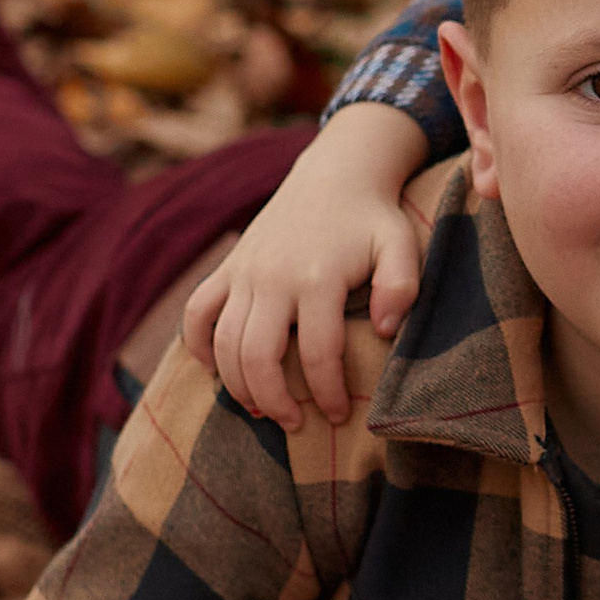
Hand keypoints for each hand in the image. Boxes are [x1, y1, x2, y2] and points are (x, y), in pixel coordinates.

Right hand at [181, 104, 429, 427]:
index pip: (317, 354)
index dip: (326, 393)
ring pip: (223, 343)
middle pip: (257, 357)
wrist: (336, 175)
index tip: (337, 416)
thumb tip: (385, 332)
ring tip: (262, 409)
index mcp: (319, 277)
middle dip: (274, 400)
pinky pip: (198, 312)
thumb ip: (402, 286)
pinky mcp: (228, 267)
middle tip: (294, 424)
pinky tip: (215, 371)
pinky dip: (197, 345)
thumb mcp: (401, 245)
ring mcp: (245, 272)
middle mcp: (274, 277)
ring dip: (237, 384)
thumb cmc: (374, 220)